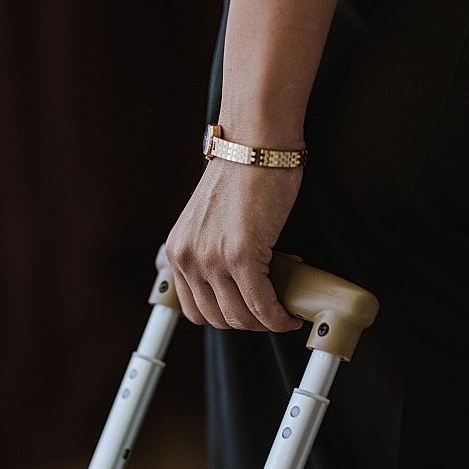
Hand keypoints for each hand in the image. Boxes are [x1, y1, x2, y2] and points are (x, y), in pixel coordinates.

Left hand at [165, 158, 303, 331]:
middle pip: (216, 319)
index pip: (194, 309)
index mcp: (178, 250)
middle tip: (270, 316)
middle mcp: (189, 258)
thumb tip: (236, 281)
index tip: (246, 315)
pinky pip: (261, 305)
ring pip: (239, 317)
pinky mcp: (240, 255)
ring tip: (282, 314)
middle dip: (246, 324)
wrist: (255, 144)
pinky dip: (278, 318)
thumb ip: (212, 249)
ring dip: (264, 324)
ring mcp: (212, 259)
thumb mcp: (211, 220)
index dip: (224, 319)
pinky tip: (289, 316)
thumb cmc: (243, 174)